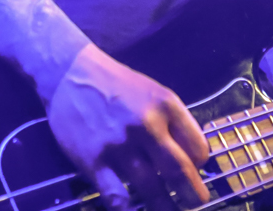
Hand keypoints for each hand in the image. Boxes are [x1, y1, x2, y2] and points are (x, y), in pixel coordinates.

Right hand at [47, 44, 210, 210]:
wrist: (70, 75)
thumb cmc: (118, 85)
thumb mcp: (155, 92)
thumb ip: (174, 121)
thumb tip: (192, 156)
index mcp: (166, 106)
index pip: (196, 146)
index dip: (201, 165)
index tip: (197, 172)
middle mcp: (146, 125)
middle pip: (178, 171)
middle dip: (192, 195)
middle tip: (197, 204)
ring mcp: (119, 145)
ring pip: (150, 188)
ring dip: (164, 207)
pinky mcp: (93, 160)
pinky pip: (115, 195)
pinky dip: (127, 210)